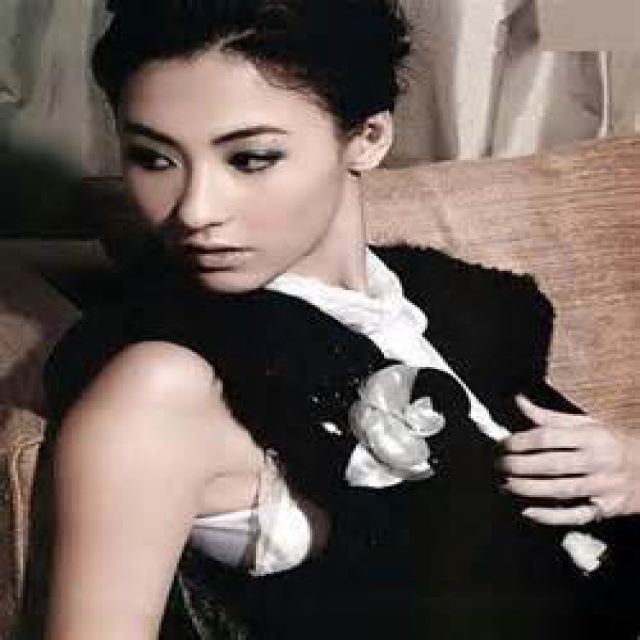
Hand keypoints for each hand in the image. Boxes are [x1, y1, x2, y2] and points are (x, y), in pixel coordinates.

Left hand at [500, 395, 639, 524]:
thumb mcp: (589, 424)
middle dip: (519, 466)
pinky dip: (551, 516)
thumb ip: (551, 417)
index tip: (502, 445)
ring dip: (529, 490)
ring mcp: (604, 487)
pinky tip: (528, 511)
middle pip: (551, 465)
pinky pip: (576, 515)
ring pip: (560, 490)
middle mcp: (598, 460)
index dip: (521, 441)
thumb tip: (519, 401)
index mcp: (591, 436)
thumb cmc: (615, 442)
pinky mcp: (607, 509)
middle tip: (498, 465)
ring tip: (505, 485)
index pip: (548, 437)